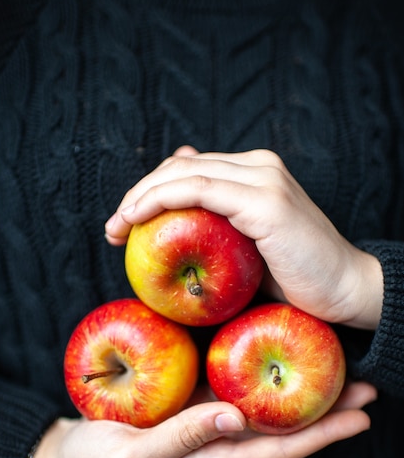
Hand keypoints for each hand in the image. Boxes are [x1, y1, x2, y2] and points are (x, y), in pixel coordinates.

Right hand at [28, 381, 373, 457]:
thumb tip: (235, 418)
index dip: (320, 435)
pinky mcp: (190, 401)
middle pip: (282, 427)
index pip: (277, 450)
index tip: (360, 416)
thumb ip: (182, 439)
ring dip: (299, 388)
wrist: (68, 454)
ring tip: (333, 364)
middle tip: (365, 384)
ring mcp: (206, 421)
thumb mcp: (134, 457)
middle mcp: (218, 442)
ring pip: (263, 405)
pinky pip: (233, 386)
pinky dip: (259, 372)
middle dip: (325, 409)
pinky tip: (272, 352)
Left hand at [105, 149, 382, 329]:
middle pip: (180, 166)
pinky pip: (199, 191)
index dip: (150, 191)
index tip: (124, 224)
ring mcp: (264, 179)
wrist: (344, 292)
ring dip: (141, 198)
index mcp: (255, 172)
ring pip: (184, 173)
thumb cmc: (295, 280)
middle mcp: (260, 166)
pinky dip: (162, 201)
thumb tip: (180, 210)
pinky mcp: (265, 201)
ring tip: (117, 227)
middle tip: (113, 228)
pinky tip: (136, 220)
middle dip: (139, 194)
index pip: (188, 168)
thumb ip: (217, 226)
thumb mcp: (245, 250)